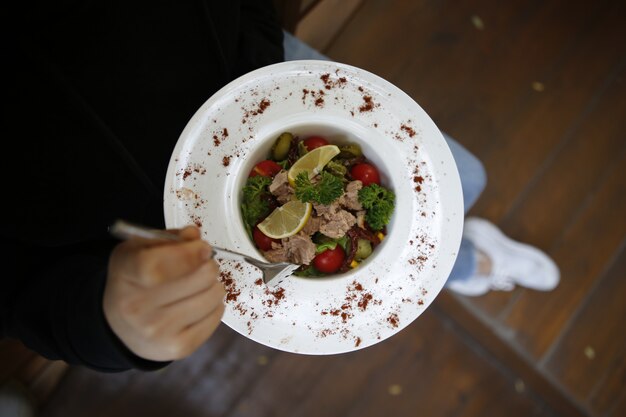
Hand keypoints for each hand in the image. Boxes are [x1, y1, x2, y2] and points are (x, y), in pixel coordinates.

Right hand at [103, 226, 224, 361]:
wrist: (119, 325)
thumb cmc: (134, 280)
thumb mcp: (139, 249)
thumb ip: (168, 238)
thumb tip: (193, 236)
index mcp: (126, 274)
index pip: (156, 265)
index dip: (188, 253)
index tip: (203, 248)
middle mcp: (137, 307)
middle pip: (199, 278)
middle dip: (209, 265)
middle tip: (204, 264)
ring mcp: (158, 331)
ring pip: (213, 296)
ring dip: (214, 285)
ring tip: (202, 284)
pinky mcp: (178, 347)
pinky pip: (216, 317)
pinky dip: (215, 306)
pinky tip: (200, 302)